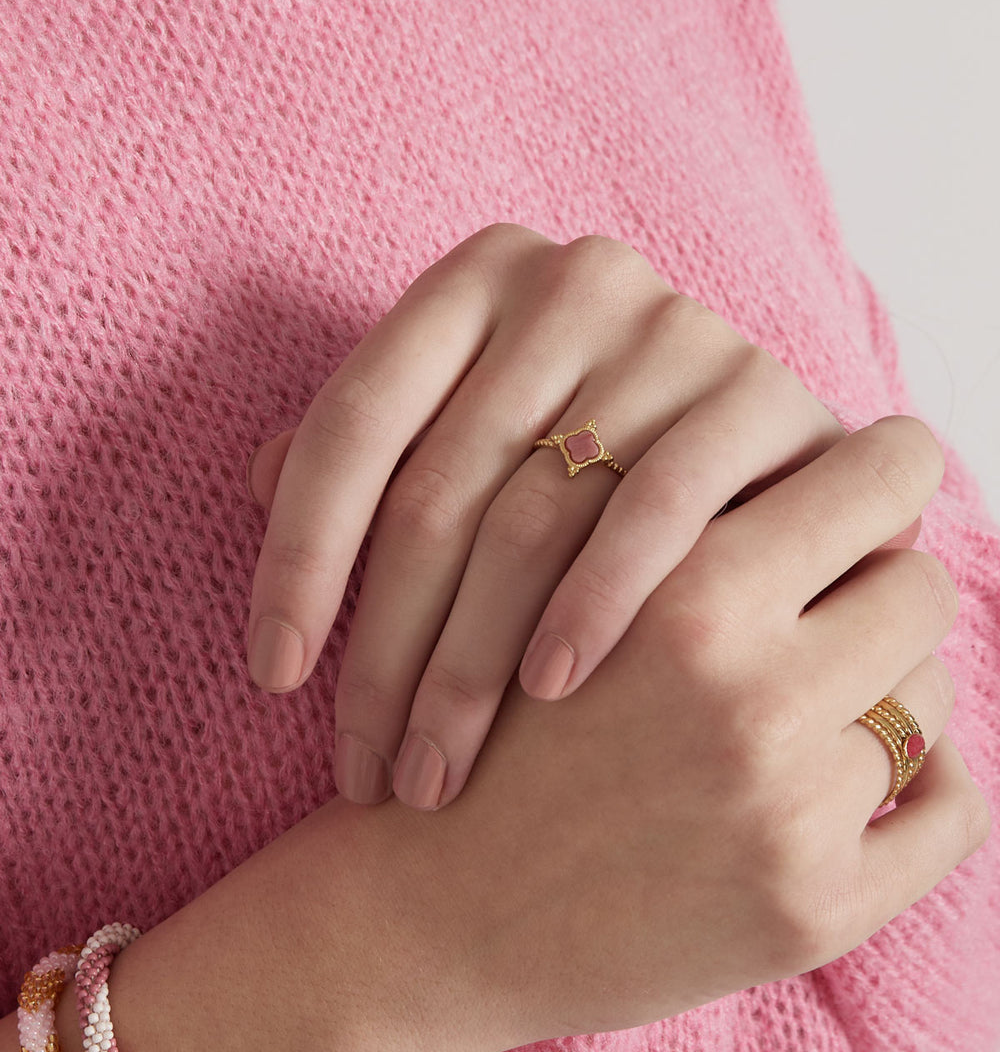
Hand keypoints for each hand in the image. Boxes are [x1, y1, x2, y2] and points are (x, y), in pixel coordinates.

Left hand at [244, 223, 904, 812]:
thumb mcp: (479, 443)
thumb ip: (384, 457)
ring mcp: (674, 331)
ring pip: (531, 517)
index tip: (273, 678)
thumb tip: (256, 482)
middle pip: (438, 488)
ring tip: (434, 771)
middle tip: (363, 769)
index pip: (353, 422)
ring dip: (472, 664)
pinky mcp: (760, 395)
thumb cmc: (598, 468)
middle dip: (385, 650)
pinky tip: (548, 695)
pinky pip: (656, 514)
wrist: (782, 466)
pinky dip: (593, 608)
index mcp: (478, 280)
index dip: (297, 557)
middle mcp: (573, 281)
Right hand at [368, 415, 988, 1051]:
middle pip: (917, 588)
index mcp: (689, 597)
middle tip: (824, 614)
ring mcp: (788, 813)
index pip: (887, 472)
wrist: (430, 914)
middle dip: (874, 592)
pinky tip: (861, 781)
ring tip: (805, 712)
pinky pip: (952, 813)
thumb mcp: (554, 590)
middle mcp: (752, 698)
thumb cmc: (484, 737)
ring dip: (876, 695)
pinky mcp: (812, 911)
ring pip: (927, 699)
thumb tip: (829, 471)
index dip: (882, 476)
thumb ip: (684, 525)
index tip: (865, 497)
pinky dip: (926, 789)